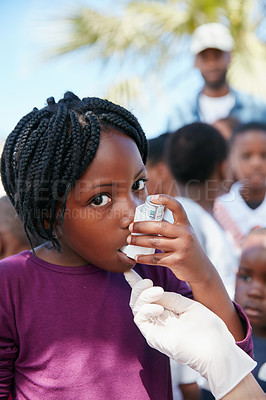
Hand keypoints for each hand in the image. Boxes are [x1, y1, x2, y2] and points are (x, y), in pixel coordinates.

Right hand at [124, 269, 256, 399]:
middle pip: (138, 301)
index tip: (129, 271)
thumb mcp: (188, 305)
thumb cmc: (207, 327)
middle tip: (148, 280)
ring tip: (158, 290)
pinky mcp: (152, 337)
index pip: (148, 297)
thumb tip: (154, 291)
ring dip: (144, 295)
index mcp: (168, 311)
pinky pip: (140, 319)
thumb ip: (170, 298)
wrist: (215, 348)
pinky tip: (159, 308)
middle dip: (138, 287)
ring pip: (136, 308)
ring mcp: (155, 328)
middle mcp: (159, 319)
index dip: (137, 284)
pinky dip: (146, 309)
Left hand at [127, 194, 213, 284]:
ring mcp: (182, 248)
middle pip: (159, 226)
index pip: (177, 207)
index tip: (151, 198)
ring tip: (129, 240)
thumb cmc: (187, 249)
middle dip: (141, 226)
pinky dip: (144, 258)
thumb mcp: (183, 235)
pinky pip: (156, 258)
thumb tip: (144, 222)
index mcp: (185, 224)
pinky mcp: (177, 261)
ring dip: (139, 241)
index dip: (165, 199)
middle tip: (130, 227)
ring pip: (155, 242)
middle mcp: (185, 234)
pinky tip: (136, 257)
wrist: (202, 270)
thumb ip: (169, 228)